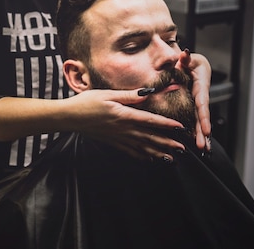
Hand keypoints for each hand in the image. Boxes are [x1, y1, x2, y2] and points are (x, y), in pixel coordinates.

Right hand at [65, 89, 185, 161]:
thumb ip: (129, 95)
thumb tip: (147, 93)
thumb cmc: (87, 102)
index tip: (180, 128)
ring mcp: (118, 138)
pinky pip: (130, 151)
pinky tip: (149, 159)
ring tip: (171, 158)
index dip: (167, 125)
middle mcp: (123, 129)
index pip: (151, 121)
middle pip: (150, 137)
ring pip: (142, 147)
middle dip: (168, 143)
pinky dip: (142, 156)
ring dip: (158, 153)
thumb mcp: (108, 94)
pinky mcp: (112, 142)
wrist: (70, 117)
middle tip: (183, 149)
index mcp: (124, 115)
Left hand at [179, 49, 211, 150]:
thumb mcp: (189, 59)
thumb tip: (184, 55)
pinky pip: (193, 120)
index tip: (207, 130)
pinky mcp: (192, 107)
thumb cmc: (190, 61)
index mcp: (201, 87)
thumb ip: (186, 59)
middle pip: (202, 117)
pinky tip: (196, 144)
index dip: (204, 118)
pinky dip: (195, 132)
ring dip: (201, 136)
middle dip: (203, 133)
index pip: (202, 104)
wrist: (190, 64)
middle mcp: (201, 97)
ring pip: (199, 121)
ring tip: (203, 151)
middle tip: (203, 148)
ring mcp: (196, 103)